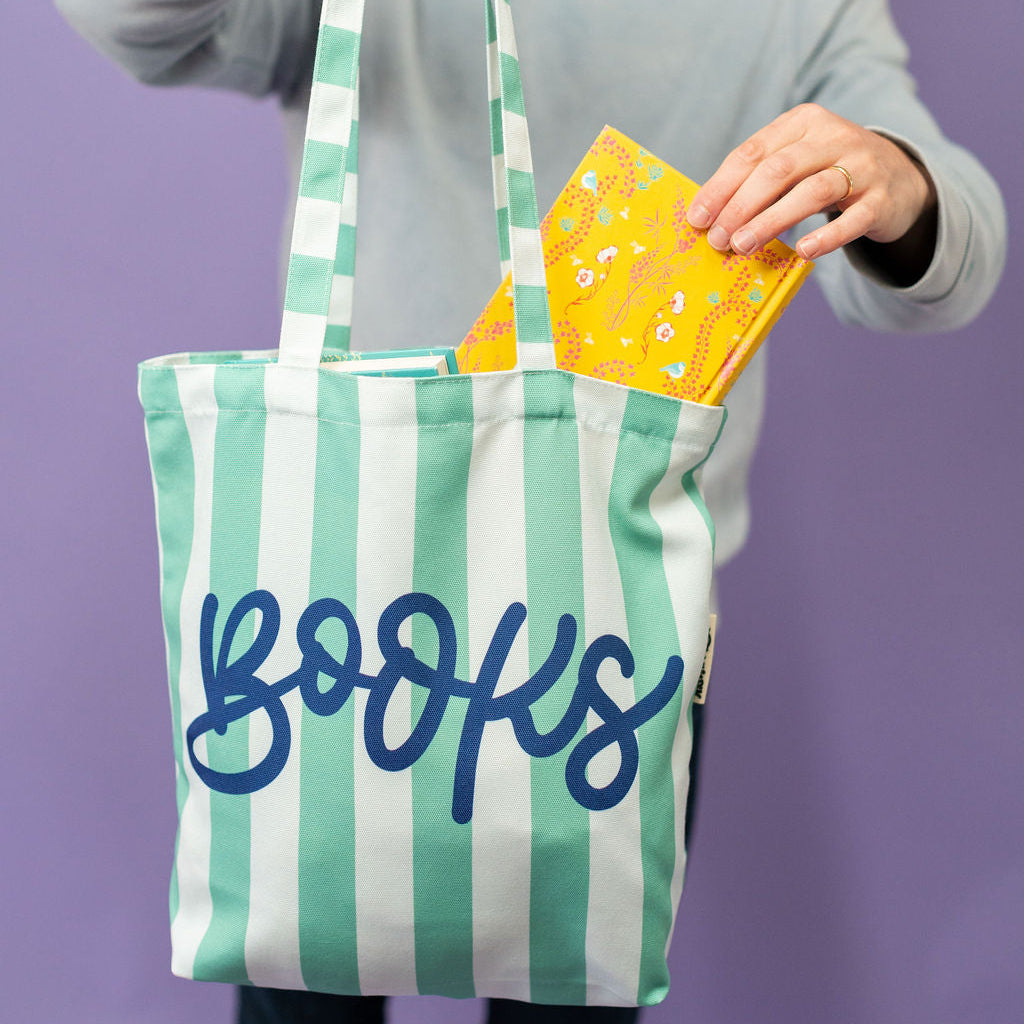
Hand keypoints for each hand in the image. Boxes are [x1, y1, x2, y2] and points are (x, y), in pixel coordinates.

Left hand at [686, 103, 937, 262]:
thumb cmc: (828, 172)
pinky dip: (826, 236)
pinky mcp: (881, 199)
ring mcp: (862, 166)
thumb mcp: (796, 161)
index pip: (753, 153)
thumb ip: (758, 179)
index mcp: (803, 122)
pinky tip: (802, 251)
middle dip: (741, 206)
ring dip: (771, 221)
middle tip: (717, 239)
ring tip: (742, 246)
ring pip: (811, 192)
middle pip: (778, 170)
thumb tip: (708, 216)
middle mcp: (833, 137)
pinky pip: (852, 219)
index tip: (697, 218)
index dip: (721, 187)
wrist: (899, 177)